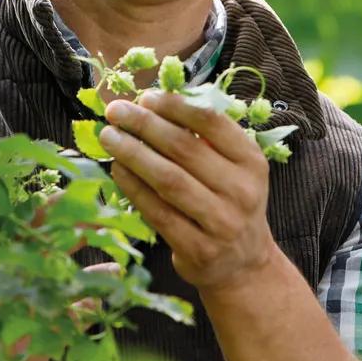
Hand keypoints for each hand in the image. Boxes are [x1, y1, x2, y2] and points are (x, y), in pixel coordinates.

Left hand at [101, 89, 275, 291]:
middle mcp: (241, 191)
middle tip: (116, 111)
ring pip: (168, 180)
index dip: (175, 106)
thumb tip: (151, 105)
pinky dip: (133, 188)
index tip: (146, 97)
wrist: (243, 263)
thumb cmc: (229, 202)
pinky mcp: (198, 249)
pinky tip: (117, 170)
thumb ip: (203, 139)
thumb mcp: (233, 168)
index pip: (211, 122)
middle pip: (184, 149)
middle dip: (145, 125)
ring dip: (133, 154)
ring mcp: (221, 223)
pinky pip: (158, 212)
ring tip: (109, 137)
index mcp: (251, 161)